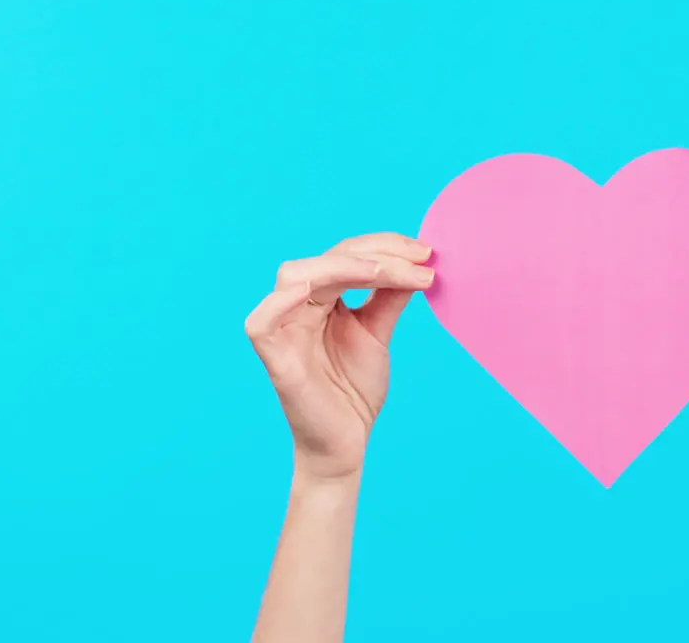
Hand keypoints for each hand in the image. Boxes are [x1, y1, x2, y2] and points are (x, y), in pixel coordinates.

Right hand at [245, 232, 434, 478]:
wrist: (347, 442)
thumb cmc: (354, 389)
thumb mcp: (377, 333)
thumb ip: (389, 297)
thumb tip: (416, 263)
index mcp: (322, 297)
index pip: (348, 254)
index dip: (386, 246)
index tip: (426, 252)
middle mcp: (298, 305)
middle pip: (327, 257)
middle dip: (376, 252)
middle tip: (420, 259)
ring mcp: (283, 329)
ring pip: (295, 274)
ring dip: (342, 266)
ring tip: (384, 272)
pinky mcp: (273, 357)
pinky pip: (261, 322)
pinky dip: (282, 300)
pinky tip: (315, 288)